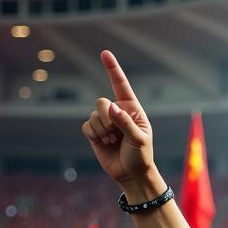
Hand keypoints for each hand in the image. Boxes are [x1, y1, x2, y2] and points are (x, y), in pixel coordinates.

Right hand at [82, 51, 156, 189]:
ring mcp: (105, 122)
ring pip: (93, 115)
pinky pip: (87, 126)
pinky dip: (94, 135)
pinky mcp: (95, 133)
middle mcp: (117, 112)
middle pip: (101, 101)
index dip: (112, 69)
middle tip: (115, 134)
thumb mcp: (139, 140)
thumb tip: (111, 108)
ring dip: (102, 130)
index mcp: (132, 109)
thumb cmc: (141, 156)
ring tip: (113, 142)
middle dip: (106, 117)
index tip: (105, 53)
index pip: (120, 85)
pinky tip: (104, 143)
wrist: (132, 175)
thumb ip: (126, 123)